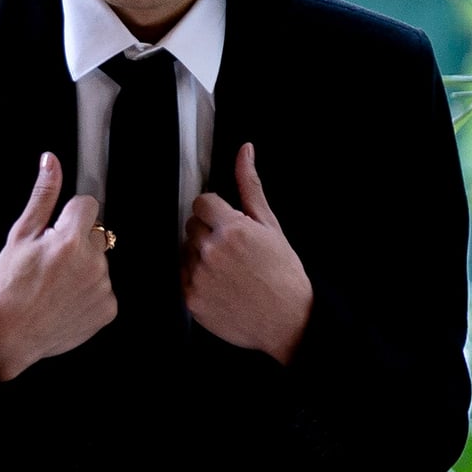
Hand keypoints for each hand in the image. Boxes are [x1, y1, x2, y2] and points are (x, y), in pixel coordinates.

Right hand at [0, 152, 116, 380]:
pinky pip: (104, 289)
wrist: (10, 335)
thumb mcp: (20, 236)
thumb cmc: (10, 285)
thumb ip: (43, 197)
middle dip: (78, 242)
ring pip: (100, 263)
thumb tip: (51, 161)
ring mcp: (103, 288)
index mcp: (70, 240)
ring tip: (57, 284)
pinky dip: (89, 292)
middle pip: (97, 234)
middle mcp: (93, 263)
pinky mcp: (108, 310)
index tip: (55, 232)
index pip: (87, 205)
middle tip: (52, 261)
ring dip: (84, 267)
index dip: (69, 217)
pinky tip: (67, 300)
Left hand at [184, 143, 312, 363]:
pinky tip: (221, 285)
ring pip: (186, 250)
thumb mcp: (270, 225)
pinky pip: (183, 275)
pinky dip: (197, 278)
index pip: (202, 202)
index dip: (217, 212)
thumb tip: (244, 150)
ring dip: (201, 255)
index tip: (230, 225)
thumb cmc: (283, 272)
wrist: (288, 320)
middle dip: (209, 232)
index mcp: (231, 228)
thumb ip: (250, 186)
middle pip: (191, 225)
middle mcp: (210, 251)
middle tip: (234, 250)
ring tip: (229, 270)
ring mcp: (198, 276)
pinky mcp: (191, 298)